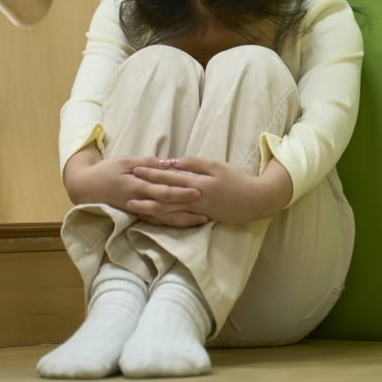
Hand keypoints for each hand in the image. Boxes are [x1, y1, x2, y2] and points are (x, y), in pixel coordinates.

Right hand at [62, 146, 207, 226]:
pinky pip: (156, 223)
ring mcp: (138, 212)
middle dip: (188, 209)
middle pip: (167, 207)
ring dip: (183, 220)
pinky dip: (171, 224)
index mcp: (137, 186)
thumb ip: (148, 163)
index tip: (198, 191)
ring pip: (164, 219)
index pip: (162, 191)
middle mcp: (139, 202)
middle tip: (209, 209)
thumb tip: (168, 164)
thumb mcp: (125, 161)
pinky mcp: (137, 217)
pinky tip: (185, 224)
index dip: (180, 192)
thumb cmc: (106, 171)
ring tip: (203, 220)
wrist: (85, 187)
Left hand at [131, 157, 293, 223]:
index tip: (136, 169)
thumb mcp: (216, 165)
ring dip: (150, 209)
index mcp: (197, 181)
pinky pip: (178, 220)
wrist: (256, 200)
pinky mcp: (201, 219)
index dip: (152, 173)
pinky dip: (164, 219)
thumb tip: (172, 161)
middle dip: (145, 193)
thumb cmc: (236, 180)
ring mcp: (197, 210)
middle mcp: (195, 197)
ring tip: (133, 207)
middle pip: (165, 195)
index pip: (170, 176)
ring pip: (169, 211)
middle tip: (125, 192)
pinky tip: (153, 219)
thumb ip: (194, 163)